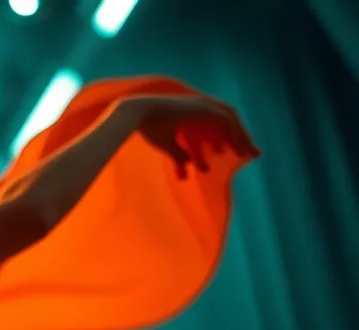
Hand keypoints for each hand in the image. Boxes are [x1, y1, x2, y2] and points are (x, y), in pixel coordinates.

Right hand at [123, 94, 260, 178]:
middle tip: (250, 155)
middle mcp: (201, 106)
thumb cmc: (148, 128)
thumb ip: (179, 155)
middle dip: (239, 138)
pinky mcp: (205, 107)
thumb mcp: (168, 145)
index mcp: (192, 112)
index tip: (231, 153)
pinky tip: (237, 149)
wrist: (137, 113)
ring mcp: (204, 104)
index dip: (226, 137)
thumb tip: (188, 167)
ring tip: (246, 155)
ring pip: (231, 121)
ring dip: (240, 138)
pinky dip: (234, 135)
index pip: (216, 124)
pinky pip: (227, 122)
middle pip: (228, 121)